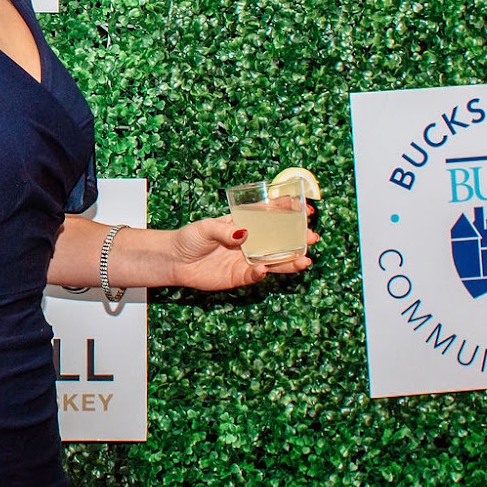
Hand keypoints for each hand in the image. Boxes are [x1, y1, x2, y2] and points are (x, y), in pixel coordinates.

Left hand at [165, 210, 317, 291]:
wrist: (174, 260)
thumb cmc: (189, 238)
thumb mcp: (205, 228)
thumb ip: (225, 231)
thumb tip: (244, 234)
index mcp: (244, 224)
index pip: (270, 217)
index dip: (288, 213)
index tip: (306, 211)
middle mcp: (250, 242)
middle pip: (279, 241)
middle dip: (297, 240)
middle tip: (312, 238)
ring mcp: (246, 260)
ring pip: (273, 261)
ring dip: (290, 261)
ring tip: (305, 261)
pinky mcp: (238, 276)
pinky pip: (254, 276)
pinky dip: (261, 273)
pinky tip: (266, 270)